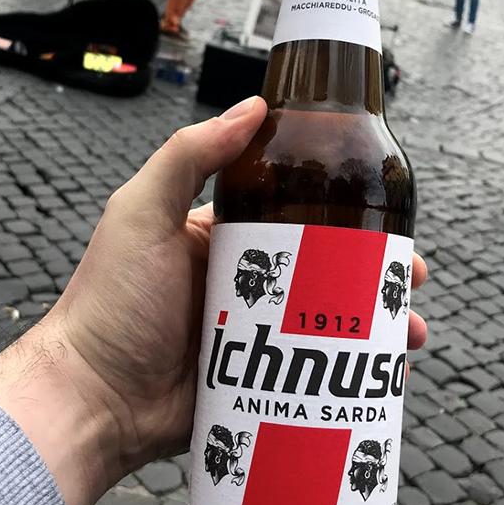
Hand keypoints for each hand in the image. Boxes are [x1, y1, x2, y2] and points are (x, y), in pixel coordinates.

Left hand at [0, 99, 428, 504]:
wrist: (92, 398)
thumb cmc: (110, 303)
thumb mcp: (141, 214)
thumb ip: (188, 156)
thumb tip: (254, 106)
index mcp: (227, 241)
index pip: (304, 220)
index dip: (353, 220)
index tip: (391, 225)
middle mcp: (250, 287)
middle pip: (334, 275)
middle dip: (381, 280)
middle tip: (411, 284)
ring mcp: (260, 339)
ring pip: (337, 328)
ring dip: (380, 329)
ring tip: (406, 335)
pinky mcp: (263, 385)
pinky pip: (321, 378)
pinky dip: (358, 379)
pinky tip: (389, 378)